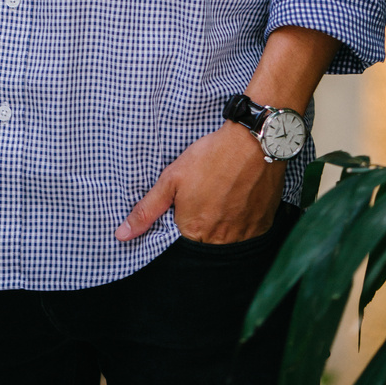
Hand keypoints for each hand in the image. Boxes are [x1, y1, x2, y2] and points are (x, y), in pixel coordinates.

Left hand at [115, 121, 284, 244]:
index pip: (182, 242)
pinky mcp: (264, 225)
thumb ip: (147, 210)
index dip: (183, 222)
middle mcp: (221, 239)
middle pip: (206, 243)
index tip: (188, 205)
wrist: (253, 141)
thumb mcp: (171, 179)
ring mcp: (245, 234)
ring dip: (224, 224)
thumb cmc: (210, 157)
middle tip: (209, 197)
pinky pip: (250, 233)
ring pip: (229, 239)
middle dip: (204, 224)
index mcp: (194, 230)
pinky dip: (244, 220)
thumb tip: (122, 235)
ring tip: (225, 196)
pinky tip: (240, 198)